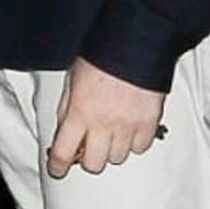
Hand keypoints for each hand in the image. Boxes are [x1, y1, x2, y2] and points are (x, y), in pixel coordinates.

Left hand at [46, 59, 165, 178]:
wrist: (137, 40)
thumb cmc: (104, 53)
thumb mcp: (73, 79)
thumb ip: (67, 108)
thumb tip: (65, 128)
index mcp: (80, 112)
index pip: (64, 154)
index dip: (59, 166)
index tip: (59, 168)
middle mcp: (104, 123)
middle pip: (94, 163)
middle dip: (90, 157)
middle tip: (91, 146)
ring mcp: (128, 124)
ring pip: (119, 157)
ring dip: (113, 149)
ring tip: (113, 133)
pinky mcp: (150, 121)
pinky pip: (141, 146)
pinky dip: (136, 142)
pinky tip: (131, 130)